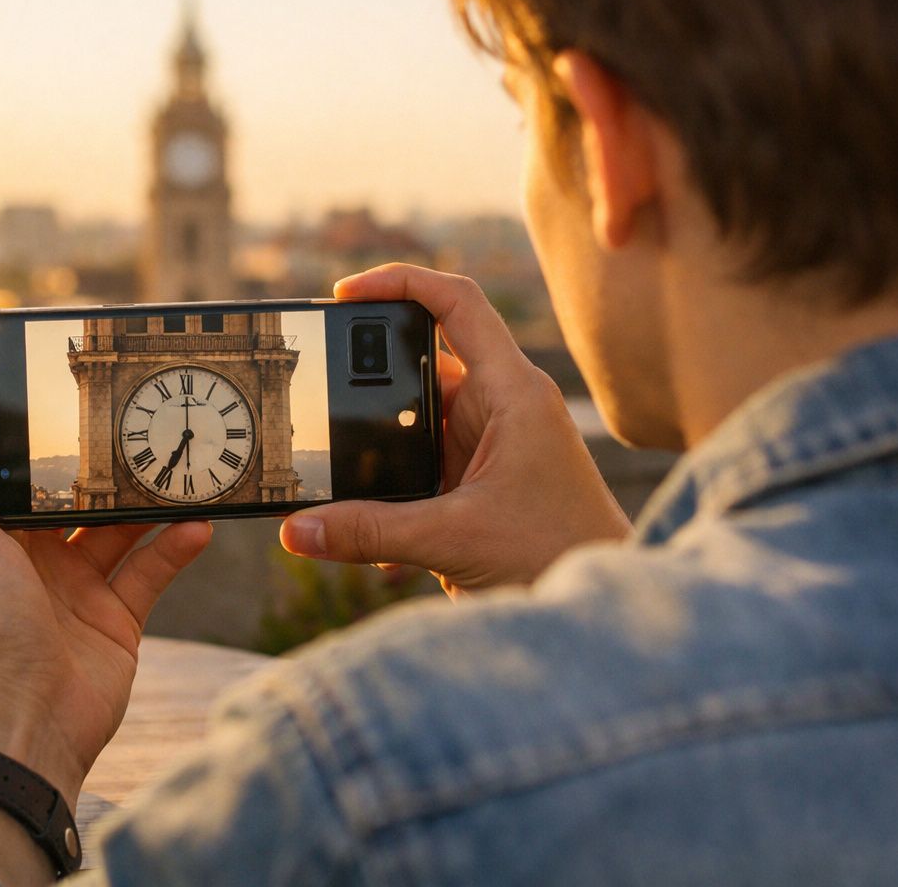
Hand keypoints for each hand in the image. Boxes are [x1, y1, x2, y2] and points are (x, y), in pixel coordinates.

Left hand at [0, 392, 211, 801]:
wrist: (19, 717)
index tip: (81, 400)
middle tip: (148, 426)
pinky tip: (198, 524)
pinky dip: (176, 546)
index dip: (49, 442)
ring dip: (151, 502)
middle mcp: (34, 559)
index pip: (24, 476)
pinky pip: (151, 572)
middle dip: (110, 466)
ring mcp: (77, 590)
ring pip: (122, 530)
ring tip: (184, 468)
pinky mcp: (116, 620)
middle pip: (80, 499)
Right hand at [280, 264, 629, 595]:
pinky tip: (376, 537)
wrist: (601, 615)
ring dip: (379, 451)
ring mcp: (491, 443)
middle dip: (368, 383)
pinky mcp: (480, 481)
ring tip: (339, 478)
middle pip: (420, 363)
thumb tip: (296, 531)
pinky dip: (393, 492)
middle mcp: (503, 407)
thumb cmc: (560, 558)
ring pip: (415, 422)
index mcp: (512, 393)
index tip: (345, 293)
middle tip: (320, 394)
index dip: (400, 282)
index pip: (458, 303)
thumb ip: (370, 533)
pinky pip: (422, 466)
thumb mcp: (454, 541)